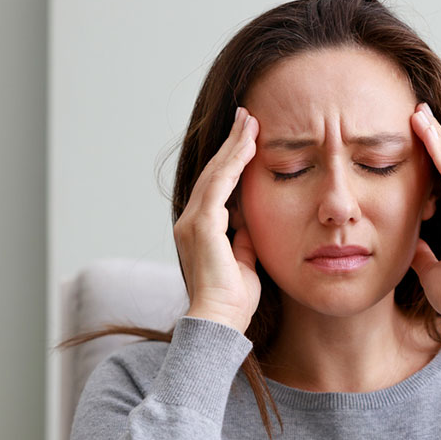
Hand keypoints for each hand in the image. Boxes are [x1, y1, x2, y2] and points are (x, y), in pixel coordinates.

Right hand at [175, 106, 260, 332]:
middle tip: (248, 117)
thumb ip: (243, 240)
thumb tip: (249, 224)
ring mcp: (193, 222)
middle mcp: (190, 221)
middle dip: (232, 144)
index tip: (248, 139)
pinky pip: (219, 186)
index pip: (218, 186)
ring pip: (216, 174)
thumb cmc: (233, 300)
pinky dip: (233, 163)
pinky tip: (247, 145)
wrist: (220, 321)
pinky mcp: (202, 226)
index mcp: (200, 229)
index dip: (232, 161)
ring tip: (250, 122)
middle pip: (214, 173)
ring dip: (234, 146)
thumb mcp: (244, 262)